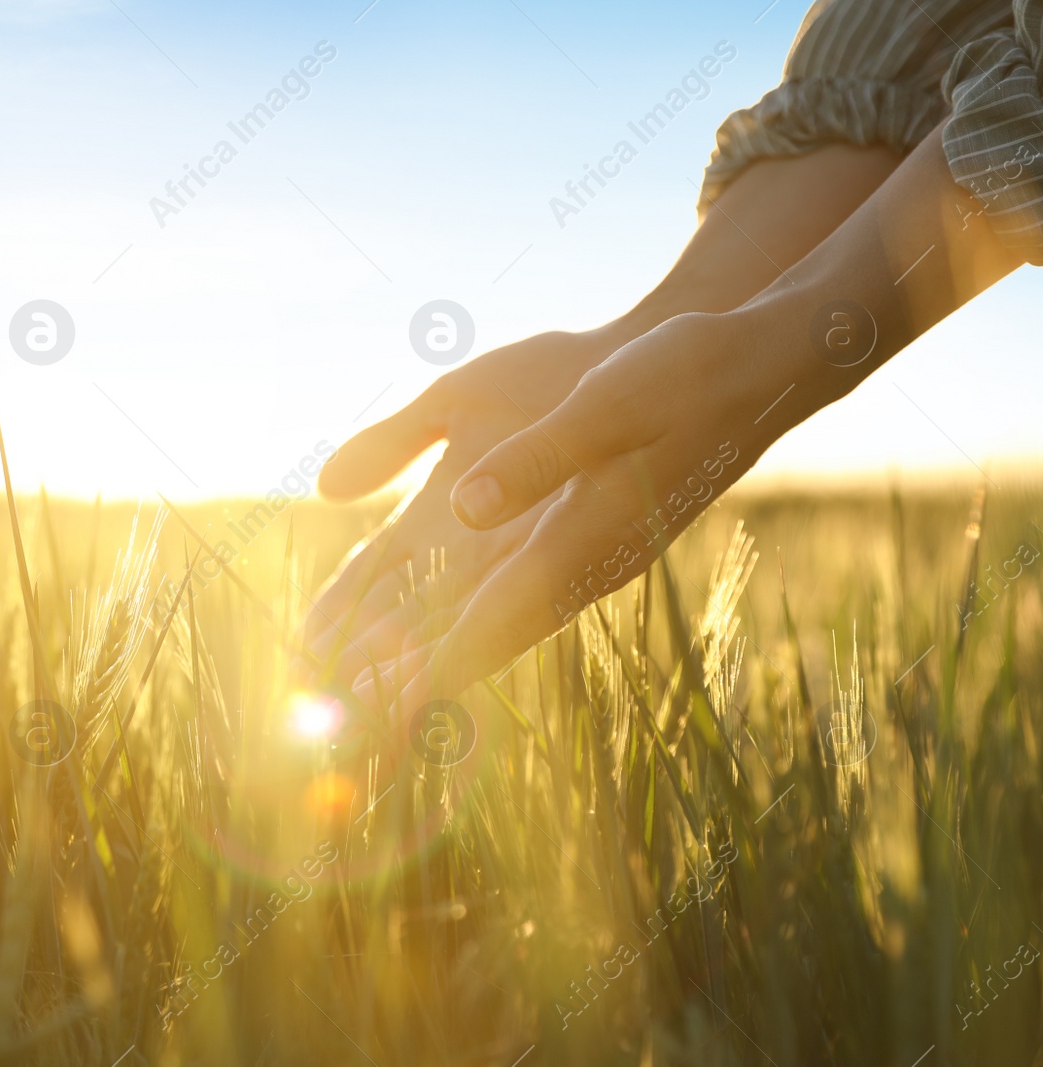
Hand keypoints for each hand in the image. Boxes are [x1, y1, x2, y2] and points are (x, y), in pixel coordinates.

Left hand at [357, 308, 811, 712]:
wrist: (758, 371)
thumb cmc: (684, 379)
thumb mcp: (607, 404)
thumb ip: (537, 458)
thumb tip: (465, 507)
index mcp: (584, 541)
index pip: (495, 624)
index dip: (435, 670)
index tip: (379, 714)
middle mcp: (587, 566)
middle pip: (490, 640)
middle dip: (421, 679)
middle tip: (349, 715)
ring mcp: (592, 557)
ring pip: (501, 623)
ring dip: (439, 652)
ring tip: (372, 681)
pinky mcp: (592, 536)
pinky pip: (518, 593)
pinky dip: (467, 615)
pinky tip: (434, 615)